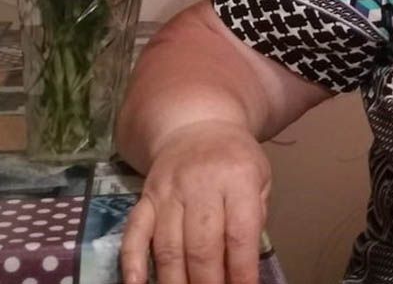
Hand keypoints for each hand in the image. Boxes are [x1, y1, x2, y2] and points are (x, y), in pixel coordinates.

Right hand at [120, 121, 270, 283]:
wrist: (196, 124)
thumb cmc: (235, 159)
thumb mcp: (260, 179)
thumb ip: (255, 220)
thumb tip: (244, 269)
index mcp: (237, 179)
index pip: (239, 234)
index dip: (241, 271)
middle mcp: (199, 184)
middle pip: (202, 246)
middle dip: (208, 283)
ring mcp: (168, 192)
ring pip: (168, 246)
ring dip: (176, 282)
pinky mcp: (144, 198)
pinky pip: (134, 233)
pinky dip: (132, 263)